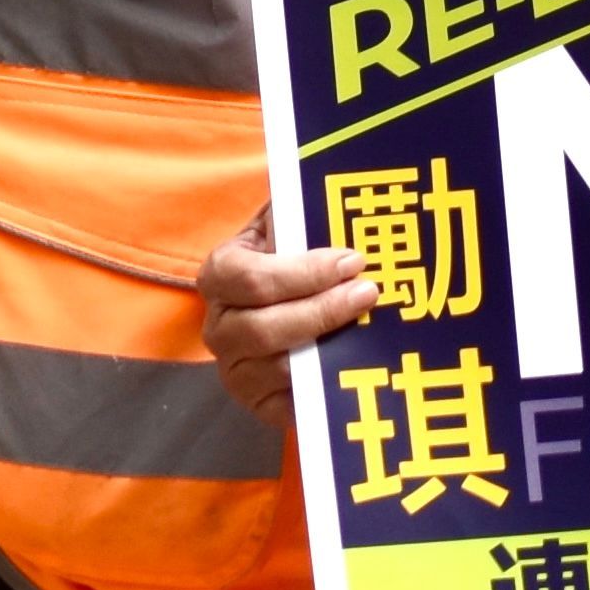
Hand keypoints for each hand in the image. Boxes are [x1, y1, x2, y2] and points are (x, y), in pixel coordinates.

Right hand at [199, 225, 377, 424]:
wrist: (280, 312)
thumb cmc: (288, 265)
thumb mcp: (283, 230)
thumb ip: (296, 212)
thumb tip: (321, 181)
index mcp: (219, 276)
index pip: (250, 278)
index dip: (303, 272)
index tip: (353, 260)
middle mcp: (219, 327)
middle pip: (263, 328)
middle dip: (321, 310)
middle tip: (369, 293)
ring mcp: (237, 371)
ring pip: (280, 368)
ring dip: (329, 349)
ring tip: (370, 329)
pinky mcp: (261, 406)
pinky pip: (292, 408)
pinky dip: (324, 392)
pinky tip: (357, 371)